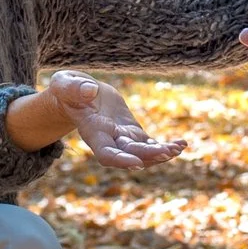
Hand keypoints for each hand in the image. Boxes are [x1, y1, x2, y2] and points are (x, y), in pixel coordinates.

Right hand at [49, 70, 188, 167]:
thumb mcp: (65, 84)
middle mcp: (108, 140)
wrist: (78, 94)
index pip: (106, 153)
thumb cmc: (68, 90)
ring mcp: (122, 137)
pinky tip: (182, 144)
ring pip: (143, 152)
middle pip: (130, 154)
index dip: (121, 160)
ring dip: (161, 153)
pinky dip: (166, 145)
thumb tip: (90, 91)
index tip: (137, 164)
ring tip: (179, 148)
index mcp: (93, 132)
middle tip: (167, 152)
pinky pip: (150, 143)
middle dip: (148, 155)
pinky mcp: (132, 132)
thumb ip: (74, 88)